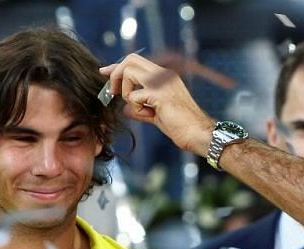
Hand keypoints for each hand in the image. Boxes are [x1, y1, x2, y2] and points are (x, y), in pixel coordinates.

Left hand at [99, 54, 214, 154]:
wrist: (199, 134)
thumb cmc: (181, 127)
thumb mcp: (156, 115)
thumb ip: (141, 109)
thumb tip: (125, 109)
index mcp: (164, 76)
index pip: (135, 62)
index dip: (117, 66)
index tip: (104, 72)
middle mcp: (164, 74)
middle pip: (130, 59)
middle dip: (116, 74)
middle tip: (112, 93)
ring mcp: (163, 82)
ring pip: (129, 72)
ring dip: (126, 92)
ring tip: (140, 109)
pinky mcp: (160, 94)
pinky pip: (134, 96)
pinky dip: (136, 108)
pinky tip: (149, 115)